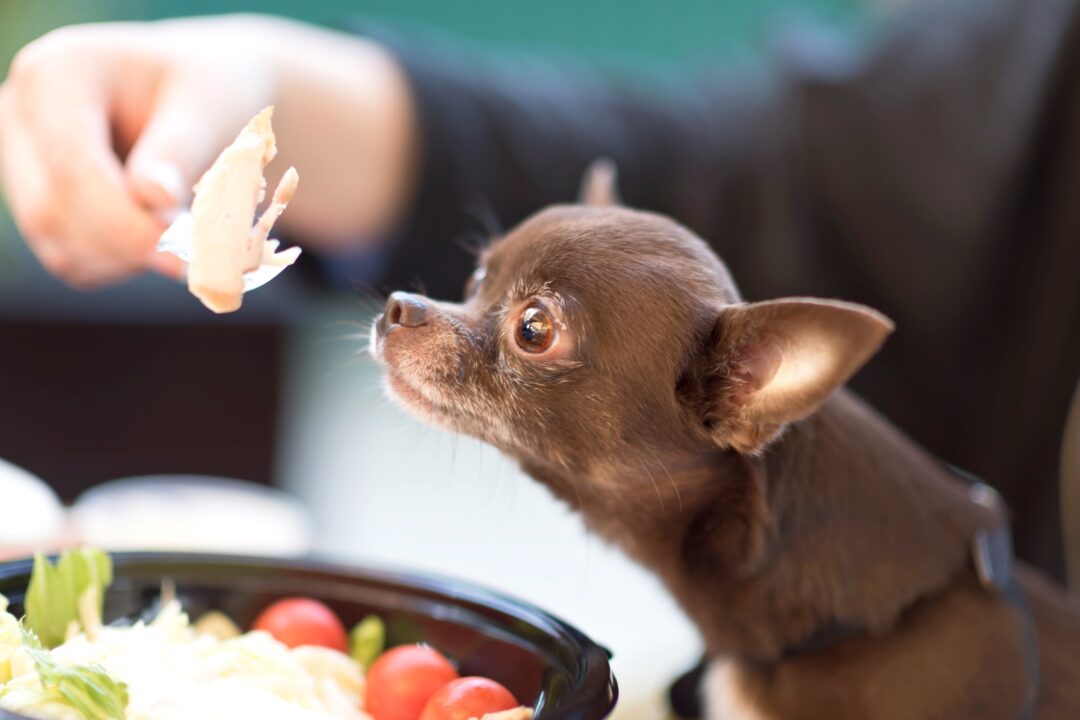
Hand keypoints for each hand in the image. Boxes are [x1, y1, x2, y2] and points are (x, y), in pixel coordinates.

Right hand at [0, 14, 416, 286]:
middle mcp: (21, 116)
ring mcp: (26, 162)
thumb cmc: (227, 87)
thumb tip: (153, 205)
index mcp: (56, 79)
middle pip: (65, 231)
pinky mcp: (49, 198)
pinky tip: (176, 226)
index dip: (143, 234)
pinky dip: (139, 259)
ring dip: (147, 256)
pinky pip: (87, 263)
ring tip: (206, 218)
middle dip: (150, 250)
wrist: (219, 91)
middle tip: (226, 246)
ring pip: (73, 256)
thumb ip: (186, 154)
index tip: (207, 260)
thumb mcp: (220, 107)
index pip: (80, 188)